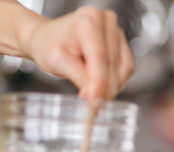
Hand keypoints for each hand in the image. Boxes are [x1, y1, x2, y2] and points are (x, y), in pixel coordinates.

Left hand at [19, 6, 134, 98]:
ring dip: (110, 87)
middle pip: (111, 63)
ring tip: (93, 98)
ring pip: (122, 67)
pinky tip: (100, 89)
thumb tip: (94, 97)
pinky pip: (125, 67)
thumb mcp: (57, 62)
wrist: (47, 39)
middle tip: (93, 109)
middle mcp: (106, 21)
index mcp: (88, 20)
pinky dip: (115, 82)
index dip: (99, 82)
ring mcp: (116, 31)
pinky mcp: (120, 43)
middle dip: (103, 88)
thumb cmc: (49, 46)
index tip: (95, 102)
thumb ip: (78, 77)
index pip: (99, 56)